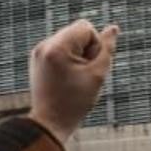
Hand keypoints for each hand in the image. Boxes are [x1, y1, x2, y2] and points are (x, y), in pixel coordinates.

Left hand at [27, 20, 118, 143]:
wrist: (49, 123)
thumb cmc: (75, 102)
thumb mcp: (97, 75)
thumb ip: (107, 49)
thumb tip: (113, 28)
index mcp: (57, 48)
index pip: (86, 27)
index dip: (95, 46)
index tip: (89, 66)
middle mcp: (44, 45)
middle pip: (77, 32)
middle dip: (86, 49)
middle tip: (81, 74)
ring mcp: (39, 52)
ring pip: (69, 40)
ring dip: (77, 55)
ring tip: (73, 77)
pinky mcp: (38, 59)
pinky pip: (59, 48)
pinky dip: (67, 59)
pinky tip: (65, 78)